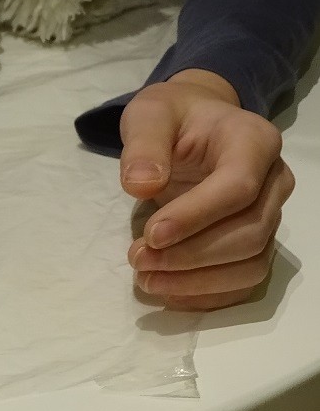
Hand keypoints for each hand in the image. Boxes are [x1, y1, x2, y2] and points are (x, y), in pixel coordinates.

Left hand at [119, 69, 294, 309]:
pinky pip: (243, 282)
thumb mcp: (149, 116)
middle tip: (137, 258)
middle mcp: (273, 181)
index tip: (151, 234)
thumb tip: (140, 185)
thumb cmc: (171, 119)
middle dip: (190, 255)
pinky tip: (167, 290)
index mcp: (254, 141)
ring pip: (251, 264)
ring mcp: (269, 216)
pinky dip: (206, 295)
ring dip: (196, 281)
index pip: (239, 187)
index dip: (196, 216)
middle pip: (249, 233)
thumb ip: (143, 145)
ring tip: (146, 277)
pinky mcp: (256, 243)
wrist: (190, 128)